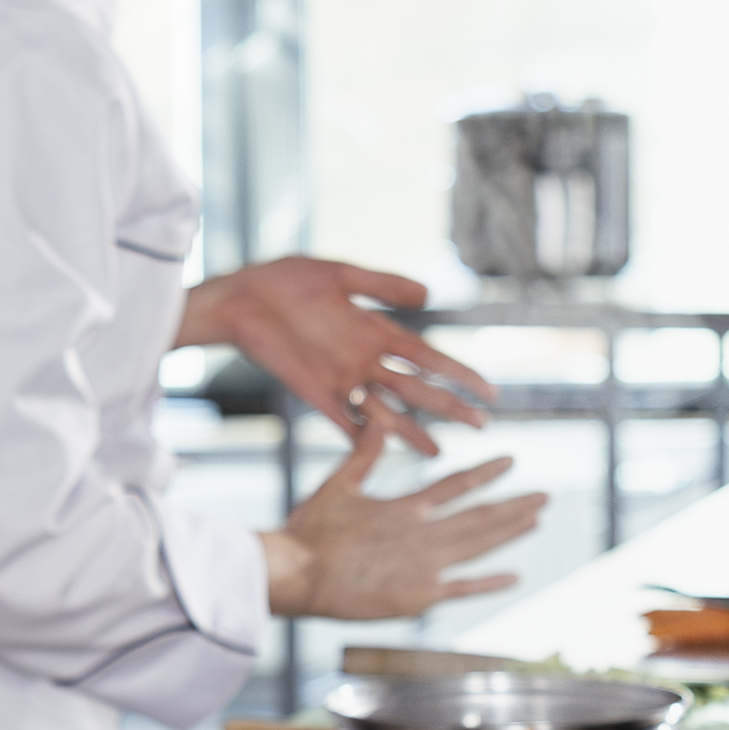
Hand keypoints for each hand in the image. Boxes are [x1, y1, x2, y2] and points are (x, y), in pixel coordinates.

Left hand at [180, 255, 496, 455]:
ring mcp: (341, 379)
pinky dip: (363, 438)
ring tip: (438, 452)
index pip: (428, 357)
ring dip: (411, 430)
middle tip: (481, 425)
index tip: (488, 391)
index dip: (459, 374)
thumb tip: (429, 294)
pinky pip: (344, 421)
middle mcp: (364, 360)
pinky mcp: (314, 393)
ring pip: (386, 410)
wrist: (240, 298)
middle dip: (448, 406)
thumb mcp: (341, 275)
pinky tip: (382, 454)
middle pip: (416, 388)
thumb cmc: (286, 280)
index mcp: (375, 331)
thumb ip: (383, 285)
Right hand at [260, 413, 550, 621]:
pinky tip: (514, 576)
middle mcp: (424, 535)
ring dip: (510, 533)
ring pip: (479, 547)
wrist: (298, 575)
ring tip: (536, 521)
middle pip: (480, 517)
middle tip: (545, 497)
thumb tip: (378, 416)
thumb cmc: (310, 531)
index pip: (456, 485)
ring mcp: (425, 568)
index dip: (486, 472)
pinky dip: (489, 583)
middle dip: (515, 505)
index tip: (511, 461)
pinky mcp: (419, 598)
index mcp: (406, 508)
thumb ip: (363, 454)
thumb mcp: (338, 485)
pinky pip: (462, 589)